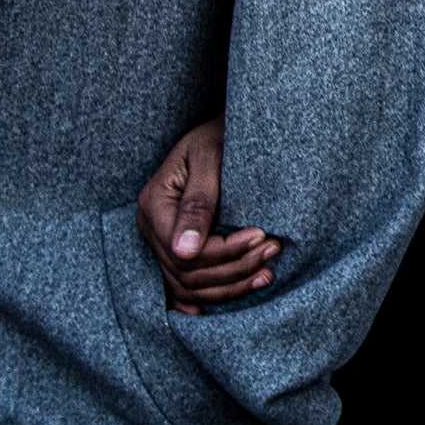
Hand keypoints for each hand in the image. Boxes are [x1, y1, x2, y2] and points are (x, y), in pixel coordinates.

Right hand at [136, 118, 277, 314]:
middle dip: (234, 268)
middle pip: (188, 274)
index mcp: (154, 205)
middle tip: (274, 249)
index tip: (262, 236)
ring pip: (190, 287)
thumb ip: (199, 202)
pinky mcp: (178, 250)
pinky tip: (241, 290)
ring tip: (268, 270)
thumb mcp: (209, 158)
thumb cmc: (218, 137)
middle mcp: (151, 228)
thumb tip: (185, 252)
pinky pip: (189, 287)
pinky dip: (217, 293)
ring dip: (232, 285)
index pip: (186, 252)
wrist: (222, 131)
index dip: (225, 251)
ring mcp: (161, 243)